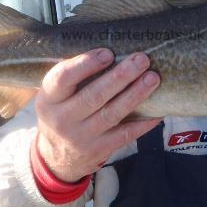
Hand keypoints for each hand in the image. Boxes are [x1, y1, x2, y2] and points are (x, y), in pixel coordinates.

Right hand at [35, 49, 161, 182]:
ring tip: (153, 78)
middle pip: (94, 95)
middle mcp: (62, 119)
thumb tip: (110, 49)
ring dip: (135, 94)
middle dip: (120, 76)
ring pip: (112, 113)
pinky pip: (125, 135)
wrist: (55, 158)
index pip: (63, 78)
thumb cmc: (60, 113)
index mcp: (48, 99)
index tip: (107, 52)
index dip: (85, 64)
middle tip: (141, 59)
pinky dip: (143, 123)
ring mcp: (81, 137)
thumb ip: (72, 77)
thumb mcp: (54, 97)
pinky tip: (157, 111)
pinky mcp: (99, 150)